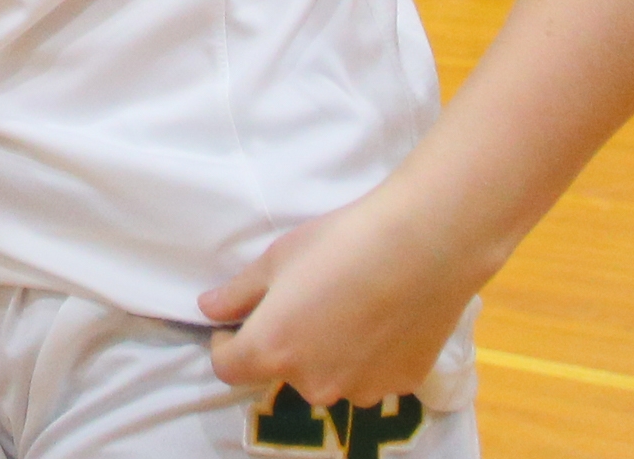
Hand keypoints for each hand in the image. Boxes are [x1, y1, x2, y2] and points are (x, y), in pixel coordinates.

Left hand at [200, 181, 485, 411]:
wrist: (424, 244)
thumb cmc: (340, 243)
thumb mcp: (276, 259)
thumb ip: (237, 294)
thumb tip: (209, 309)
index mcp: (272, 351)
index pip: (228, 368)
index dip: (226, 345)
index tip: (237, 323)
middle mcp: (312, 384)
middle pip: (283, 372)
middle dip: (285, 345)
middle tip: (305, 303)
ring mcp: (360, 390)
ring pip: (330, 377)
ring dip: (328, 355)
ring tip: (349, 308)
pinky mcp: (401, 385)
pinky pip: (371, 376)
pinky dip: (369, 357)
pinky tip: (383, 319)